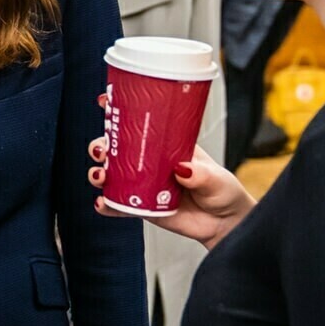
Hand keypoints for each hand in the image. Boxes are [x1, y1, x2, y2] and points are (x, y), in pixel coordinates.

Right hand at [87, 119, 254, 247]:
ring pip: (112, 174)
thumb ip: (200, 174)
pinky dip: (107, 204)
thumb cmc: (222, 191)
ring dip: (100, 172)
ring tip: (101, 175)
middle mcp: (150, 161)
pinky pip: (118, 205)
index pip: (141, 122)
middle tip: (102, 150)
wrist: (224, 223)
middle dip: (101, 145)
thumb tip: (182, 169)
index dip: (119, 111)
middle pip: (116, 148)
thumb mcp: (216, 178)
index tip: (104, 102)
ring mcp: (143, 184)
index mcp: (167, 144)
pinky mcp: (141, 207)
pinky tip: (103, 203)